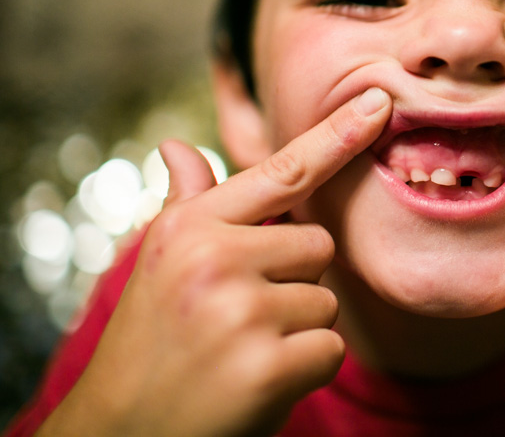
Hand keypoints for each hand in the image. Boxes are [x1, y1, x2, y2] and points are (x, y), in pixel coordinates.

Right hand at [38, 88, 391, 436]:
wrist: (124, 431)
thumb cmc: (153, 339)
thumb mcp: (161, 262)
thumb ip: (189, 204)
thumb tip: (179, 146)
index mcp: (191, 227)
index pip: (283, 172)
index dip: (338, 135)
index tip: (381, 101)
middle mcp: (214, 258)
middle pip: (318, 247)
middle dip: (293, 282)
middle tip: (240, 318)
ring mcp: (240, 310)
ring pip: (326, 301)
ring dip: (297, 331)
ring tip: (241, 351)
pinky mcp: (266, 364)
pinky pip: (330, 349)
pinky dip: (305, 371)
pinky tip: (257, 383)